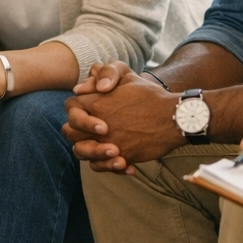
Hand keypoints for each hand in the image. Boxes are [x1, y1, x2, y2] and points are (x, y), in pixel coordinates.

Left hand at [64, 64, 179, 174]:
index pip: (70, 107)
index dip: (76, 110)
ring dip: (90, 150)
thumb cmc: (151, 96)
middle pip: (69, 132)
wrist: (173, 118)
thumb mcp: (128, 78)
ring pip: (81, 152)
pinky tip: (121, 160)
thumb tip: (82, 87)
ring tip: (107, 147)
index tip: (90, 111)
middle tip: (95, 131)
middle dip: (77, 131)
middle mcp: (97, 123)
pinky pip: (101, 166)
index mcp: (96, 102)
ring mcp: (107, 141)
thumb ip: (105, 76)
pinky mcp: (121, 156)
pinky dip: (107, 165)